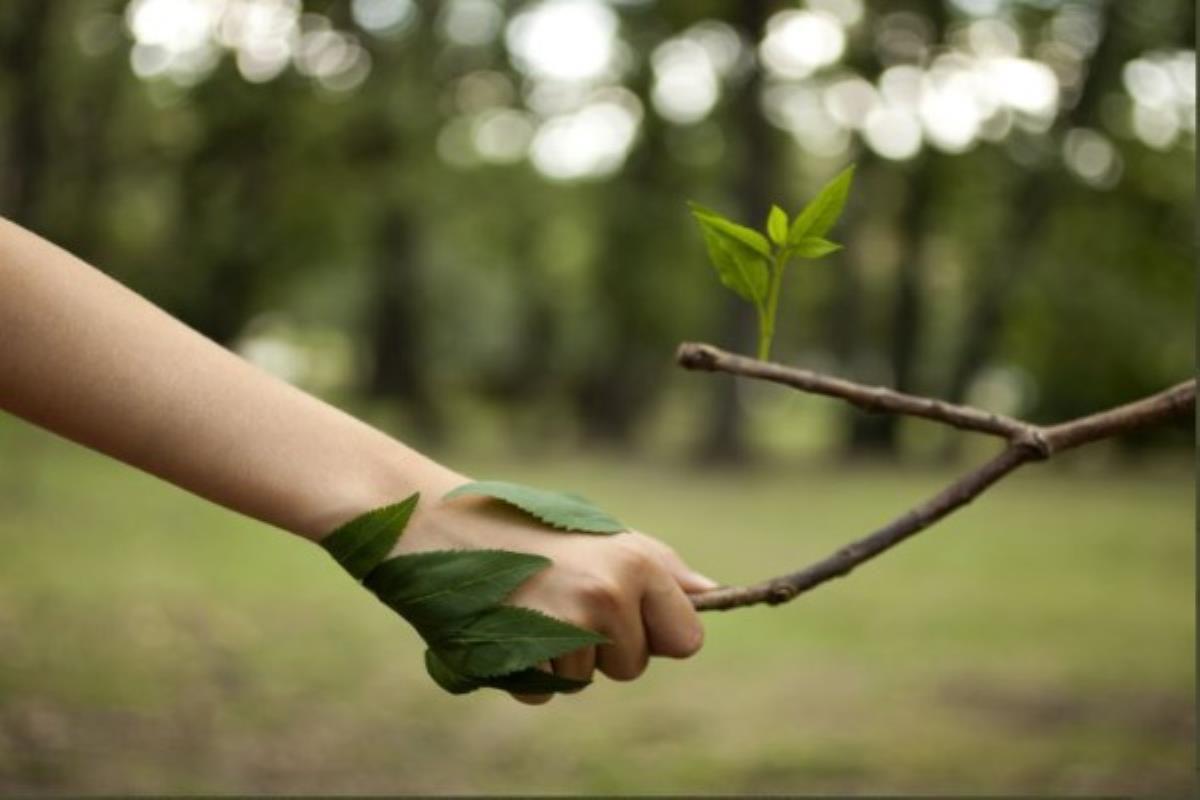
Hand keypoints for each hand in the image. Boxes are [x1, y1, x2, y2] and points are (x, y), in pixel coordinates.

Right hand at [396, 483, 717, 703]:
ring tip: (530, 605)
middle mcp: (609, 595)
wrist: (440, 522)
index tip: (628, 613)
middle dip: (606, 647)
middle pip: (635, 667)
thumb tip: (714, 594)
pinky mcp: (522, 657)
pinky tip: (506, 625)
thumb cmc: (528, 527)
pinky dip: (524, 671)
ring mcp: (565, 628)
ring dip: (561, 656)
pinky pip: (543, 692)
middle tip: (564, 599)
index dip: (658, 633)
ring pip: (586, 681)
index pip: (688, 639)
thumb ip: (658, 569)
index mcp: (638, 563)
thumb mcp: (602, 536)